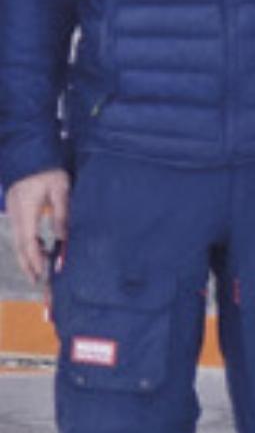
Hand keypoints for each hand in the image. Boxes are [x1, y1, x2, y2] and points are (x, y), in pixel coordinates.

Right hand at [4, 168, 68, 283]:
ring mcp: (14, 210)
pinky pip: (20, 230)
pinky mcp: (16, 207)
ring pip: (18, 238)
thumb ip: (61, 214)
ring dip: (26, 255)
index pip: (28, 242)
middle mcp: (16, 213)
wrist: (31, 152)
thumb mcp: (61, 190)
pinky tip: (35, 248)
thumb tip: (62, 238)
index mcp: (26, 211)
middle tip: (35, 281)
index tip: (40, 274)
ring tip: (36, 270)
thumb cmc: (48, 170)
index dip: (33, 260)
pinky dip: (26, 243)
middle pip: (19, 244)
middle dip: (27, 263)